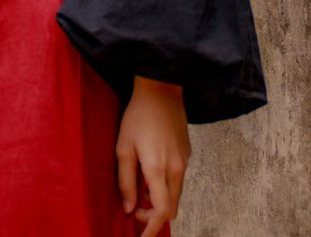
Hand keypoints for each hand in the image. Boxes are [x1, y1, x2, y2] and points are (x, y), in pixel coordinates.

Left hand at [116, 76, 190, 234]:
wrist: (161, 89)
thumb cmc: (138, 116)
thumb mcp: (123, 147)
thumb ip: (125, 180)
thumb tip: (129, 208)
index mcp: (159, 169)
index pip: (163, 211)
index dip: (153, 227)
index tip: (142, 236)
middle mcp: (177, 169)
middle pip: (171, 207)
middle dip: (154, 214)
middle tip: (135, 207)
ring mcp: (185, 161)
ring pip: (175, 194)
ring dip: (159, 199)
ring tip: (139, 185)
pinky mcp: (187, 154)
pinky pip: (178, 179)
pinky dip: (165, 185)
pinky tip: (150, 170)